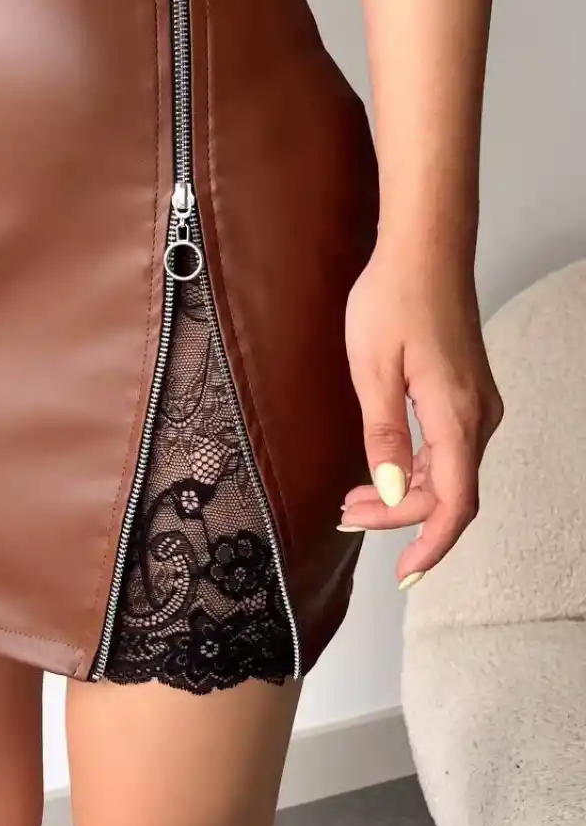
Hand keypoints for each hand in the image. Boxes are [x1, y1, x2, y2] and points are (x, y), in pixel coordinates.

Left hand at [341, 240, 503, 589]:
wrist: (425, 249)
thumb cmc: (393, 299)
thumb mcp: (372, 368)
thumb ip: (384, 435)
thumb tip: (393, 492)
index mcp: (456, 415)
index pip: (454, 503)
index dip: (430, 545)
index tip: (405, 576)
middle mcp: (477, 416)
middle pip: (449, 492)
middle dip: (400, 518)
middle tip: (346, 519)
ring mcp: (476, 403)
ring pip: (449, 472)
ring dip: (406, 495)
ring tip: (353, 502)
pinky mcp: (466, 392)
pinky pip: (449, 449)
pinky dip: (417, 469)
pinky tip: (383, 470)